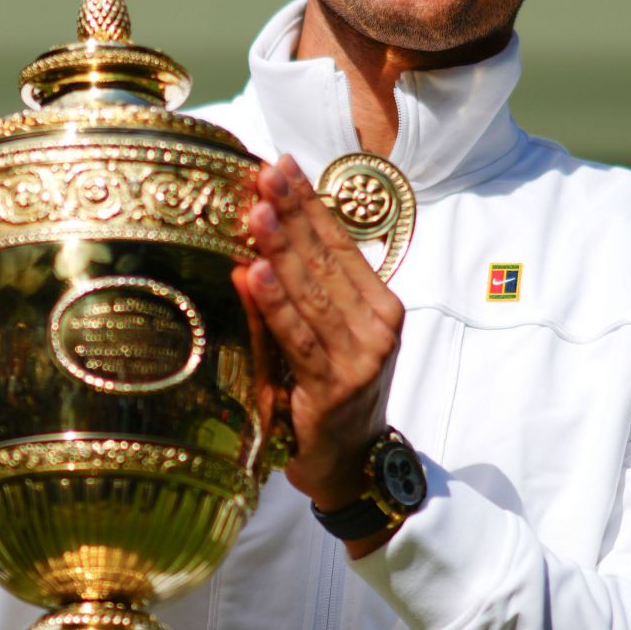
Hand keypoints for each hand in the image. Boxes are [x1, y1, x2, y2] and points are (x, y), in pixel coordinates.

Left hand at [235, 153, 402, 526]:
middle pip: (327, 259)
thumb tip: (251, 250)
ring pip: (314, 293)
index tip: (281, 164)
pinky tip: (254, 274)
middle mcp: (377, 327)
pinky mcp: (335, 389)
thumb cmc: (330, 397)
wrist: (351, 465)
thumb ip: (296, 299)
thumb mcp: (321, 339)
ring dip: (282, 248)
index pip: (341, 243)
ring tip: (257, 210)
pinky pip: (299, 338)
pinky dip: (275, 305)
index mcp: (379, 306)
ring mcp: (360, 358)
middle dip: (294, 213)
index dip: (311, 203)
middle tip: (264, 173)